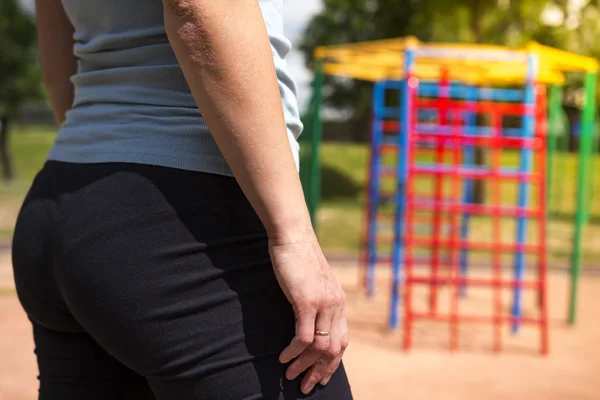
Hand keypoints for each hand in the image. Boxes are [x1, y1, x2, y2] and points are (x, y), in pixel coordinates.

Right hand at [269, 232, 348, 393]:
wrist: (293, 236)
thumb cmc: (298, 258)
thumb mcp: (313, 283)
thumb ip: (316, 300)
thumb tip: (308, 319)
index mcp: (338, 302)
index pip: (342, 341)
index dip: (332, 363)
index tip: (321, 377)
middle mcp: (335, 305)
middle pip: (334, 349)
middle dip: (320, 372)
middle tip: (305, 386)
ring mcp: (322, 303)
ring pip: (320, 347)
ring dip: (304, 365)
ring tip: (290, 375)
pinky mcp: (306, 301)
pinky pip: (303, 337)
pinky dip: (294, 352)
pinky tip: (284, 357)